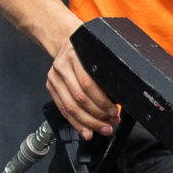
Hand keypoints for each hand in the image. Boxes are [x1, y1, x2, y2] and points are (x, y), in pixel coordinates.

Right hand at [43, 21, 117, 138]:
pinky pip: (63, 109)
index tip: (114, 111)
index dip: (102, 101)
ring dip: (89, 122)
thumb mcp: (98, 54)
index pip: (88, 84)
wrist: (64, 42)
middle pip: (79, 98)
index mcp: (75, 56)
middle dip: (98, 115)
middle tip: (111, 123)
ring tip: (103, 129)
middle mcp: (62, 66)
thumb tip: (121, 97)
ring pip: (71, 106)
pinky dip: (76, 123)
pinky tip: (86, 131)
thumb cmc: (85, 50)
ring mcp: (54, 77)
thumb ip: (105, 73)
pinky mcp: (51, 87)